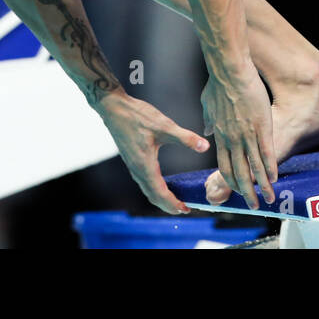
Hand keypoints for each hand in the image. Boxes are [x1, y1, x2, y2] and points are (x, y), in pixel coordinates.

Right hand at [96, 92, 208, 213]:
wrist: (114, 108)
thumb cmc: (137, 116)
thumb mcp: (164, 126)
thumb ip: (185, 137)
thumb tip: (205, 146)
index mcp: (145, 165)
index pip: (160, 193)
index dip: (173, 204)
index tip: (186, 209)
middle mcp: (137, 169)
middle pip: (153, 196)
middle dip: (168, 205)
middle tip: (184, 210)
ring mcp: (133, 166)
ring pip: (147, 190)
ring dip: (161, 198)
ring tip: (176, 201)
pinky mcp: (132, 160)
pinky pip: (144, 182)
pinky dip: (155, 189)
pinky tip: (162, 184)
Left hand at [200, 63, 276, 208]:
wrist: (230, 71)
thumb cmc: (217, 84)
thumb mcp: (207, 105)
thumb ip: (207, 122)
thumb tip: (205, 131)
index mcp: (220, 135)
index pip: (225, 166)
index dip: (231, 182)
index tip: (237, 191)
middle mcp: (233, 139)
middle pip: (240, 173)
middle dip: (247, 193)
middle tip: (254, 205)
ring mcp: (248, 133)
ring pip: (255, 166)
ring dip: (262, 185)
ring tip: (269, 198)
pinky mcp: (262, 126)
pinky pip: (267, 151)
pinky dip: (270, 167)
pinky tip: (274, 178)